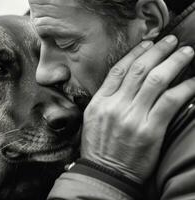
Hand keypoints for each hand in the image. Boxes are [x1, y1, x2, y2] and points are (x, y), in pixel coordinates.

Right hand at [81, 35, 194, 182]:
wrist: (104, 173)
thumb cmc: (99, 147)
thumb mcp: (93, 119)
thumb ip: (106, 98)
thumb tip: (125, 82)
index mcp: (100, 102)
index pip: (119, 70)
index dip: (136, 53)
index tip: (148, 43)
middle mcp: (115, 105)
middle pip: (139, 70)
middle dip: (158, 51)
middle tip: (171, 41)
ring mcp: (132, 117)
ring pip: (156, 81)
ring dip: (174, 63)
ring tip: (186, 53)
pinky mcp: (150, 130)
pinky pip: (170, 102)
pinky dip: (184, 88)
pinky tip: (193, 81)